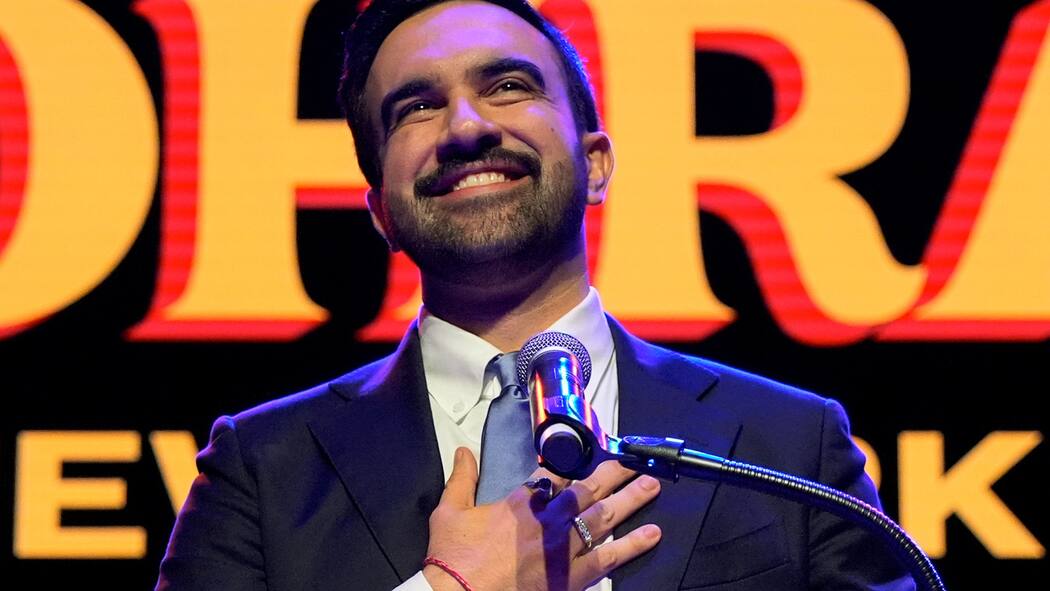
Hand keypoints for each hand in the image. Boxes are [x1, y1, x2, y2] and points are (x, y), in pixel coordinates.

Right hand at [423, 447, 661, 590]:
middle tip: (636, 462)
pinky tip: (652, 534)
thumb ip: (461, 479)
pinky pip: (610, 557)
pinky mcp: (572, 577)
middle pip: (589, 490)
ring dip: (631, 499)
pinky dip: (633, 545)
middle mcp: (548, 519)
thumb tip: (463, 452)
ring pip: (605, 517)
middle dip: (614, 474)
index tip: (589, 458)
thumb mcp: (449, 511)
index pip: (554, 477)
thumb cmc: (453, 557)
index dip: (573, 466)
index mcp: (521, 503)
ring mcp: (564, 548)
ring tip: (651, 485)